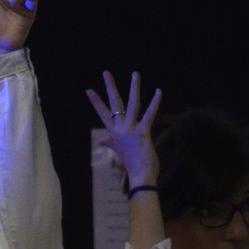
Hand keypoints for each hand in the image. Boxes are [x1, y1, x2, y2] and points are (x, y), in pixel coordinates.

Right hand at [85, 71, 162, 188]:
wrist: (139, 176)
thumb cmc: (130, 164)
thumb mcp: (118, 151)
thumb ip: (109, 143)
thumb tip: (100, 141)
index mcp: (113, 133)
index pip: (102, 113)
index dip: (96, 102)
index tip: (89, 90)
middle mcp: (119, 129)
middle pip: (114, 104)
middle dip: (109, 87)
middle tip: (105, 72)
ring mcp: (130, 130)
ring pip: (132, 104)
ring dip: (133, 88)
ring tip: (134, 74)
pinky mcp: (142, 132)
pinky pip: (149, 114)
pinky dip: (155, 102)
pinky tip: (158, 91)